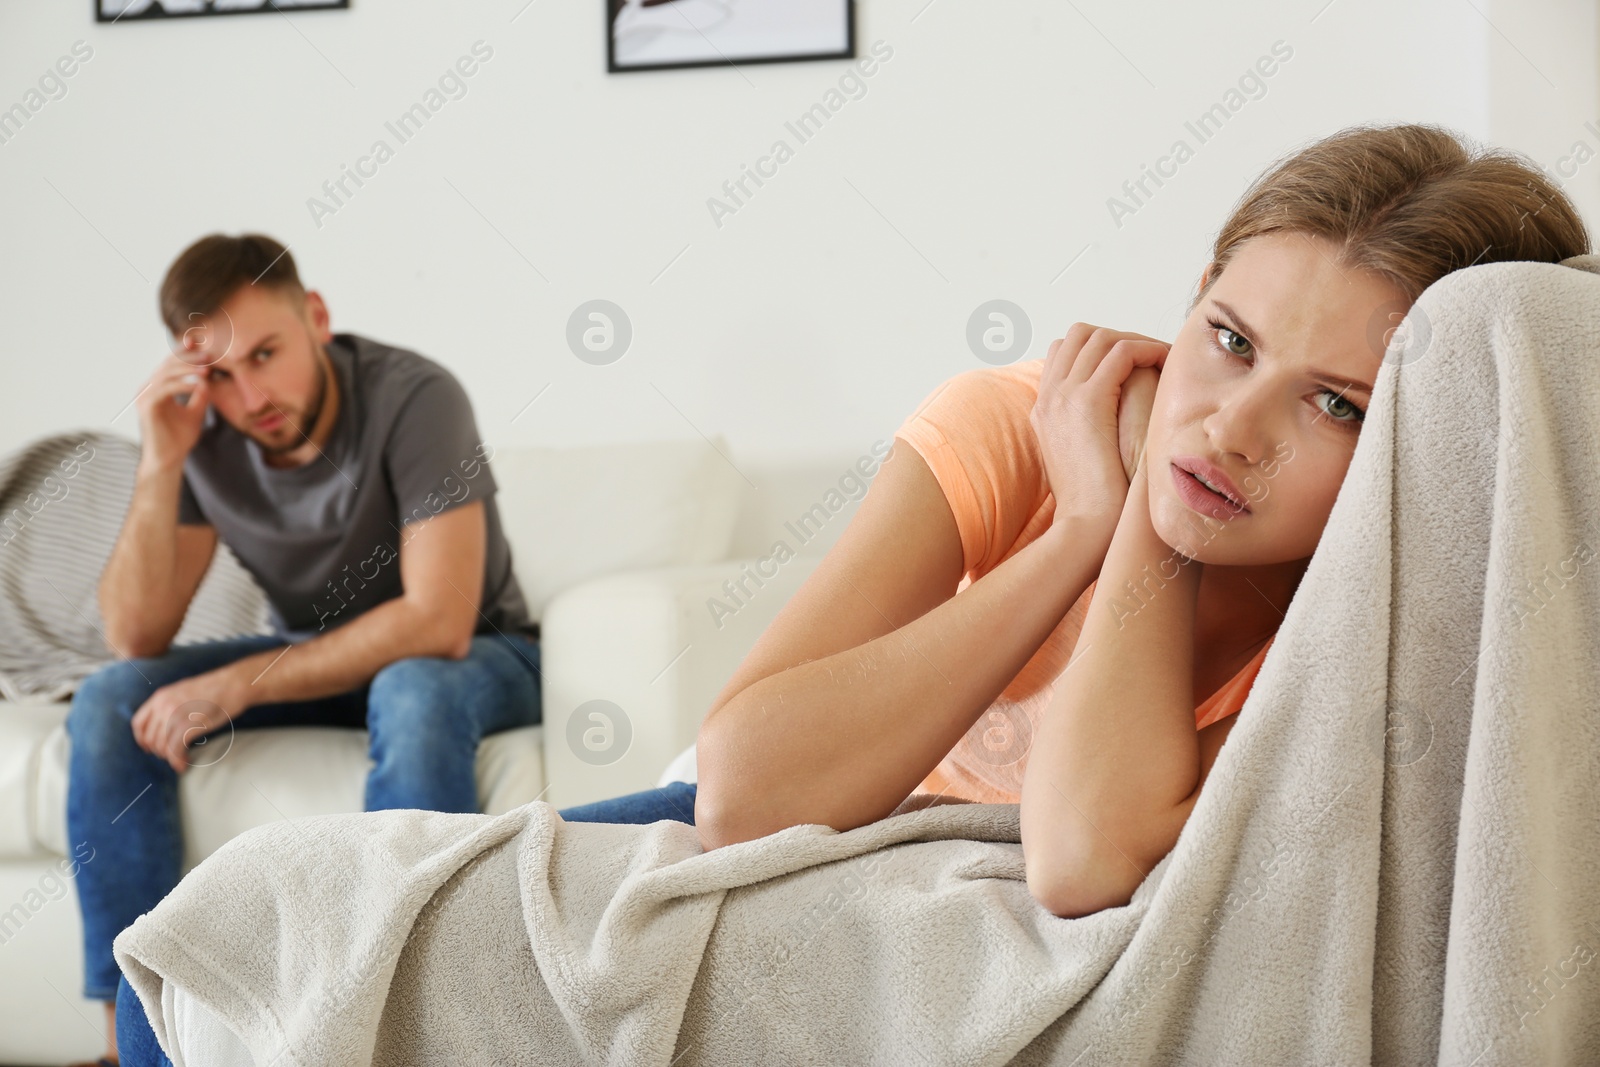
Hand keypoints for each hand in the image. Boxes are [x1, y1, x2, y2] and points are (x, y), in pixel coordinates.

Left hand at [130, 667, 248, 773]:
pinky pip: (175, 750)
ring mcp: (175, 716)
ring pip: (161, 746)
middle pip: (150, 738)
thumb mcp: (183, 691)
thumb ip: (169, 704)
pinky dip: (178, 760)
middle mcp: (163, 706)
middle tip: (172, 755)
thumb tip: (162, 723)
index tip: (149, 748)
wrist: (233, 684)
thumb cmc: (214, 689)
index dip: (141, 739)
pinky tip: (183, 764)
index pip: (138, 723)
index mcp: (160, 696)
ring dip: (169, 758)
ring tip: (180, 761)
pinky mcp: (189, 726)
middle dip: (159, 751)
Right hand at [135, 337, 211, 475]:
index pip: (170, 364)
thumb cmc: (179, 438)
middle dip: (189, 357)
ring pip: (165, 374)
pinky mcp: (146, 406)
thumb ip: (200, 395)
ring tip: (207, 369)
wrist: (169, 460)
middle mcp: (148, 389)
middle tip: (209, 355)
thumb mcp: (195, 411)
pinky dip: (182, 384)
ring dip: (187, 369)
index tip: (199, 341)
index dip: (183, 351)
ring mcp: (144, 396)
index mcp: (157, 388)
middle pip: (167, 364)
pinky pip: (165, 389)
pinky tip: (197, 384)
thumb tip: (208, 379)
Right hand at [1032, 323, 1169, 543]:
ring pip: (1099, 337)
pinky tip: (1167, 364)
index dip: (1100, 349)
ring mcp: (1063, 397)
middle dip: (1119, 337)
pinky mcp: (1087, 401)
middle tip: (1151, 355)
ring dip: (1137, 340)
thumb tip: (1121, 423)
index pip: (1063, 353)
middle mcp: (1048, 398)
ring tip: (1165, 358)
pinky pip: (1120, 352)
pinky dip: (1147, 349)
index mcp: (1044, 411)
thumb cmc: (1096, 506)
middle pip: (1077, 335)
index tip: (1133, 364)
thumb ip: (1093, 433)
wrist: (1087, 528)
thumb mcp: (1086, 461)